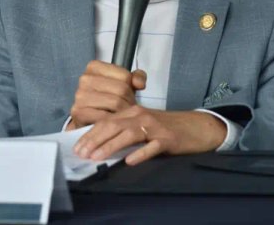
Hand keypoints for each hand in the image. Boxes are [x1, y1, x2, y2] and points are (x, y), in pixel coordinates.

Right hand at [66, 60, 146, 129]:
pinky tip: (113, 122)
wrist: (88, 120)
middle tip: (126, 108)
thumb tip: (140, 83)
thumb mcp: (123, 84)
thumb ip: (136, 78)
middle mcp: (85, 78)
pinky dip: (114, 122)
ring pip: (116, 103)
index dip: (131, 88)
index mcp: (94, 67)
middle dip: (129, 102)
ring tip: (121, 115)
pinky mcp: (79, 112)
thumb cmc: (107, 100)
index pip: (125, 76)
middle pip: (122, 89)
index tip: (127, 95)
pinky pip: (106, 117)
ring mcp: (80, 95)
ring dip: (123, 112)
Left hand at [73, 106, 226, 165]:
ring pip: (129, 134)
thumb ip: (123, 131)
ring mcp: (155, 127)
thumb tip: (99, 146)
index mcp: (133, 112)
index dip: (90, 134)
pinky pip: (152, 146)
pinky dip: (140, 153)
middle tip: (82, 154)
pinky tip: (129, 161)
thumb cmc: (166, 128)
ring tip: (97, 157)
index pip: (106, 121)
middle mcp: (141, 116)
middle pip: (113, 126)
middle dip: (95, 140)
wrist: (196, 127)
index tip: (78, 147)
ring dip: (111, 146)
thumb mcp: (142, 125)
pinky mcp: (168, 139)